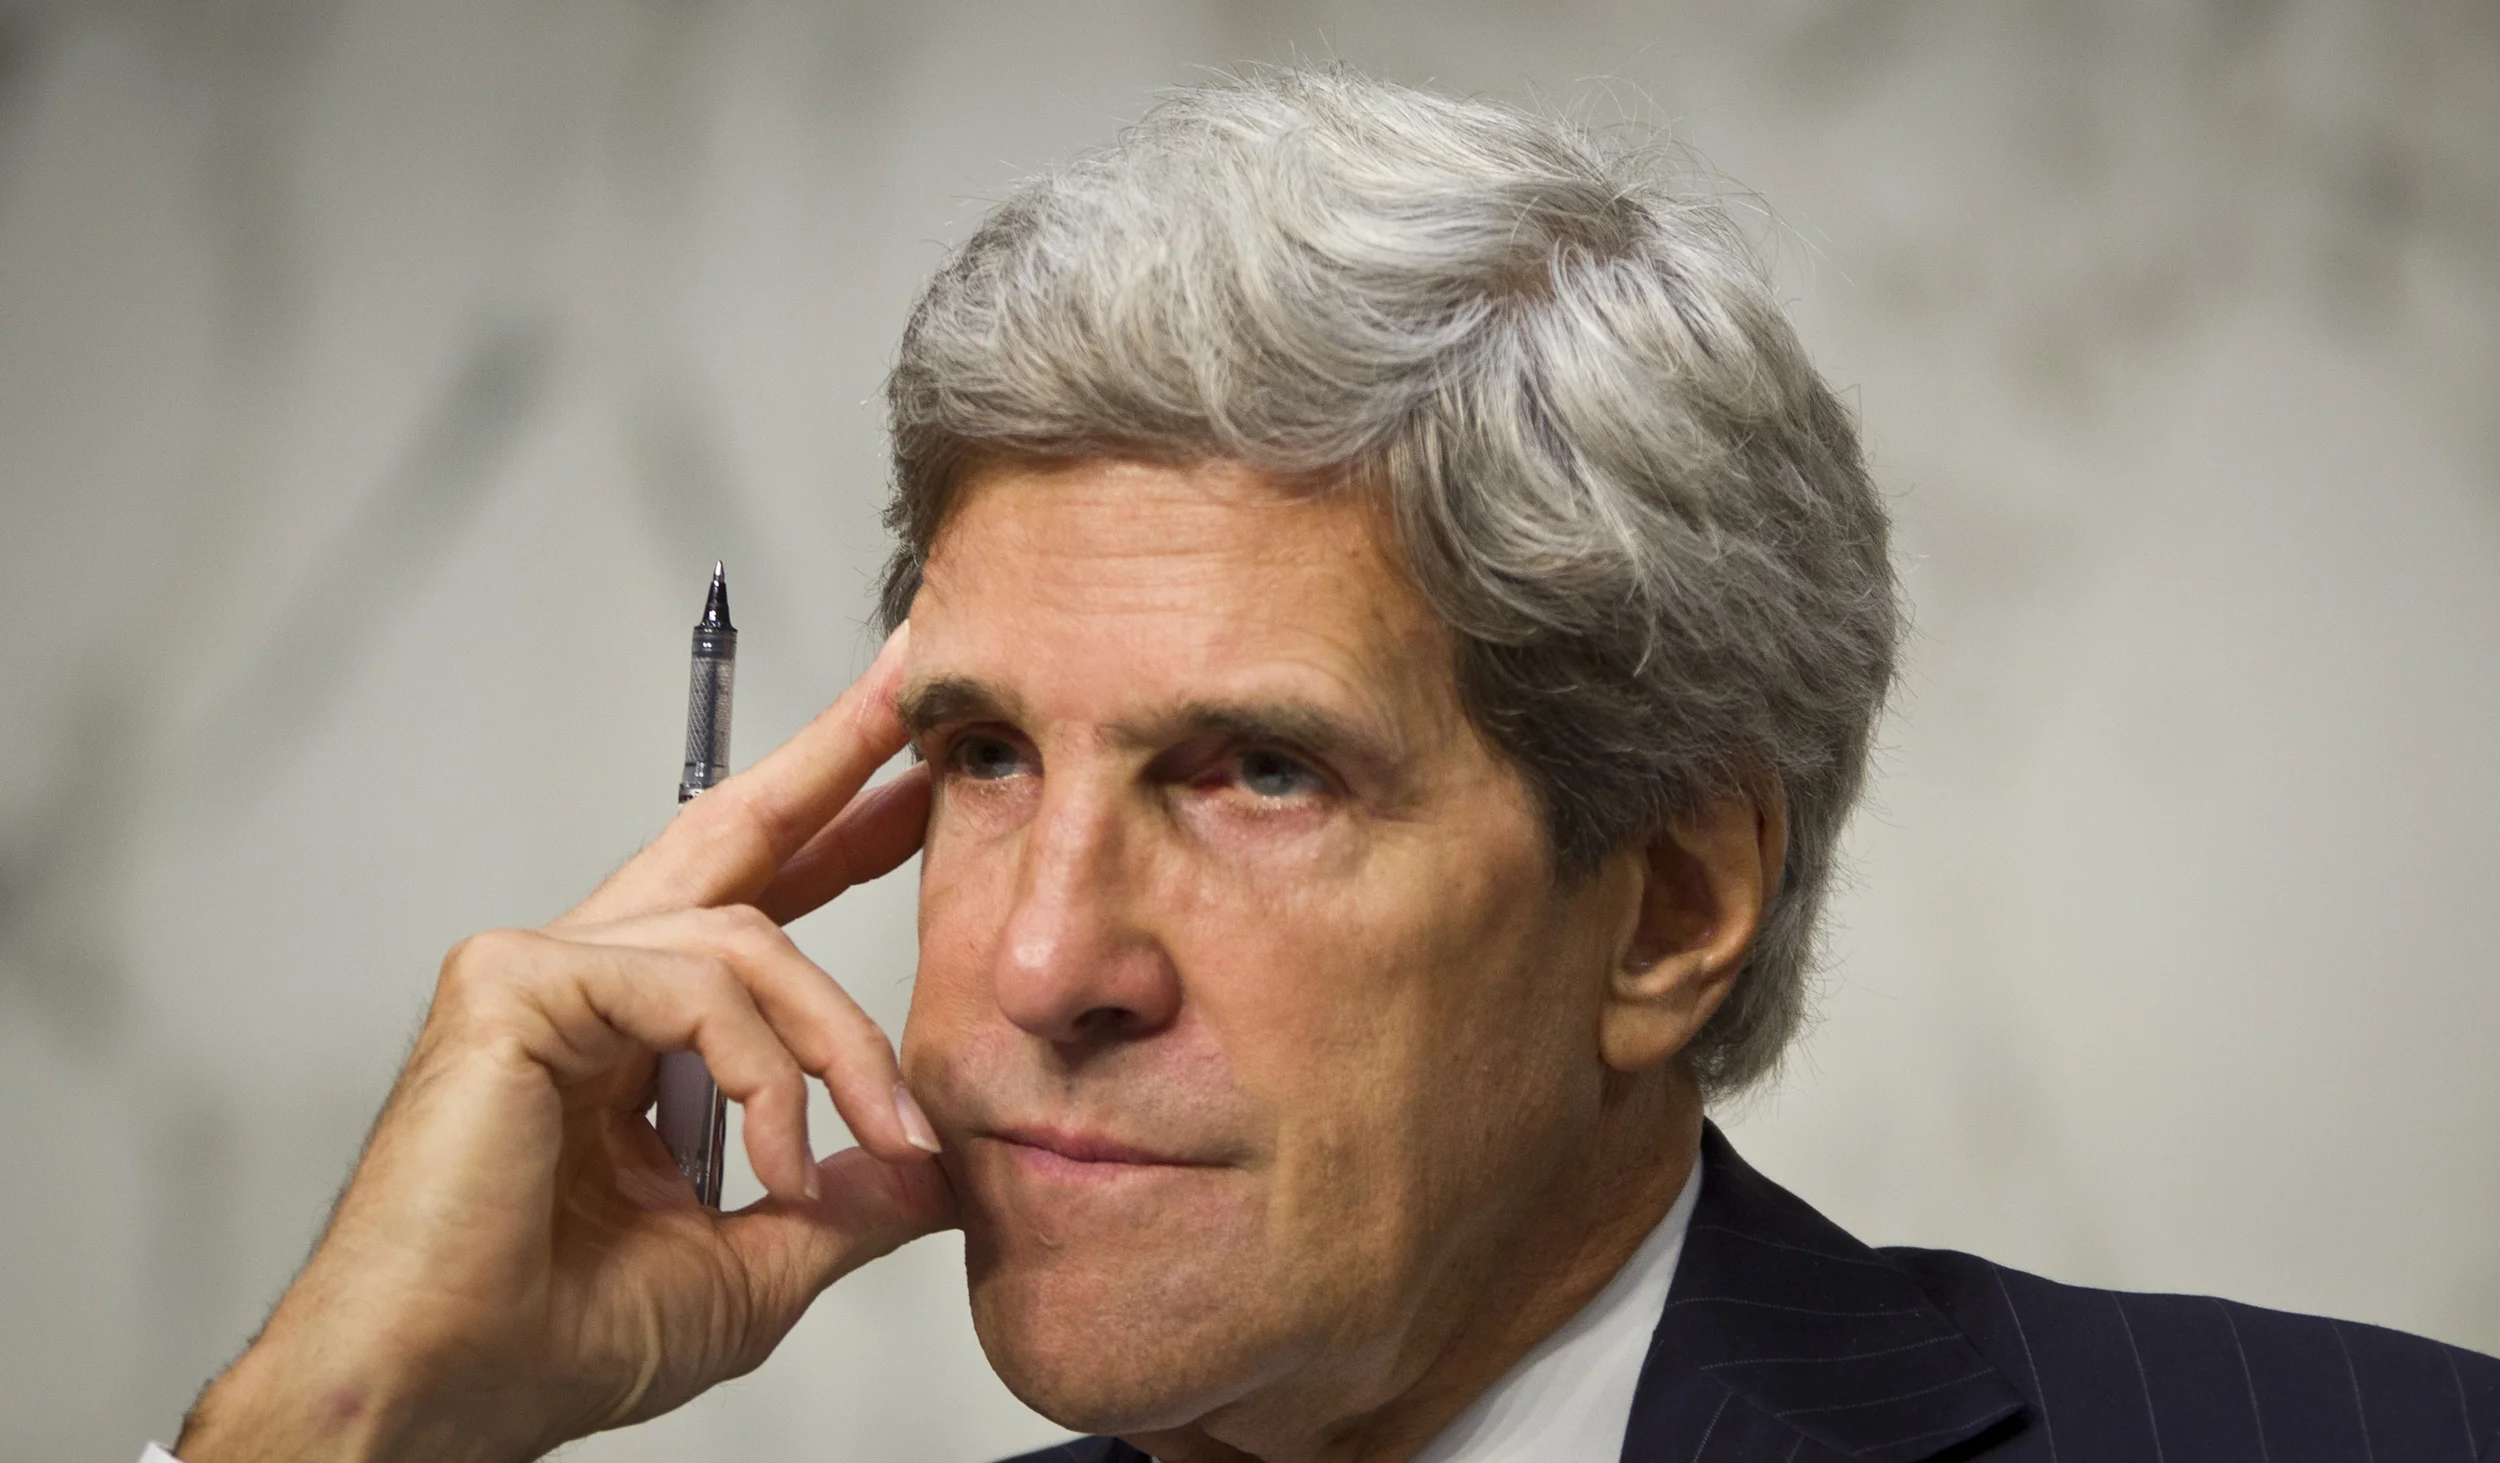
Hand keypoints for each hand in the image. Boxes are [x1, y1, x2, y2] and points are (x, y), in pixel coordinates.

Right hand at [176, 625, 953, 1462]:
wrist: (439, 1401)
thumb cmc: (549, 1344)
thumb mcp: (753, 1263)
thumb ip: (843, 1200)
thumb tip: (940, 1171)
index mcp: (626, 1033)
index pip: (749, 906)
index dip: (835, 834)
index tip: (915, 785)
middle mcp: (580, 981)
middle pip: (729, 834)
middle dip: (832, 758)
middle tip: (911, 690)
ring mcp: (538, 970)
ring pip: (747, 941)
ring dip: (839, 1041)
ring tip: (885, 1135)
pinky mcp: (512, 985)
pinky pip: (693, 985)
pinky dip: (762, 1069)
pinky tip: (782, 1153)